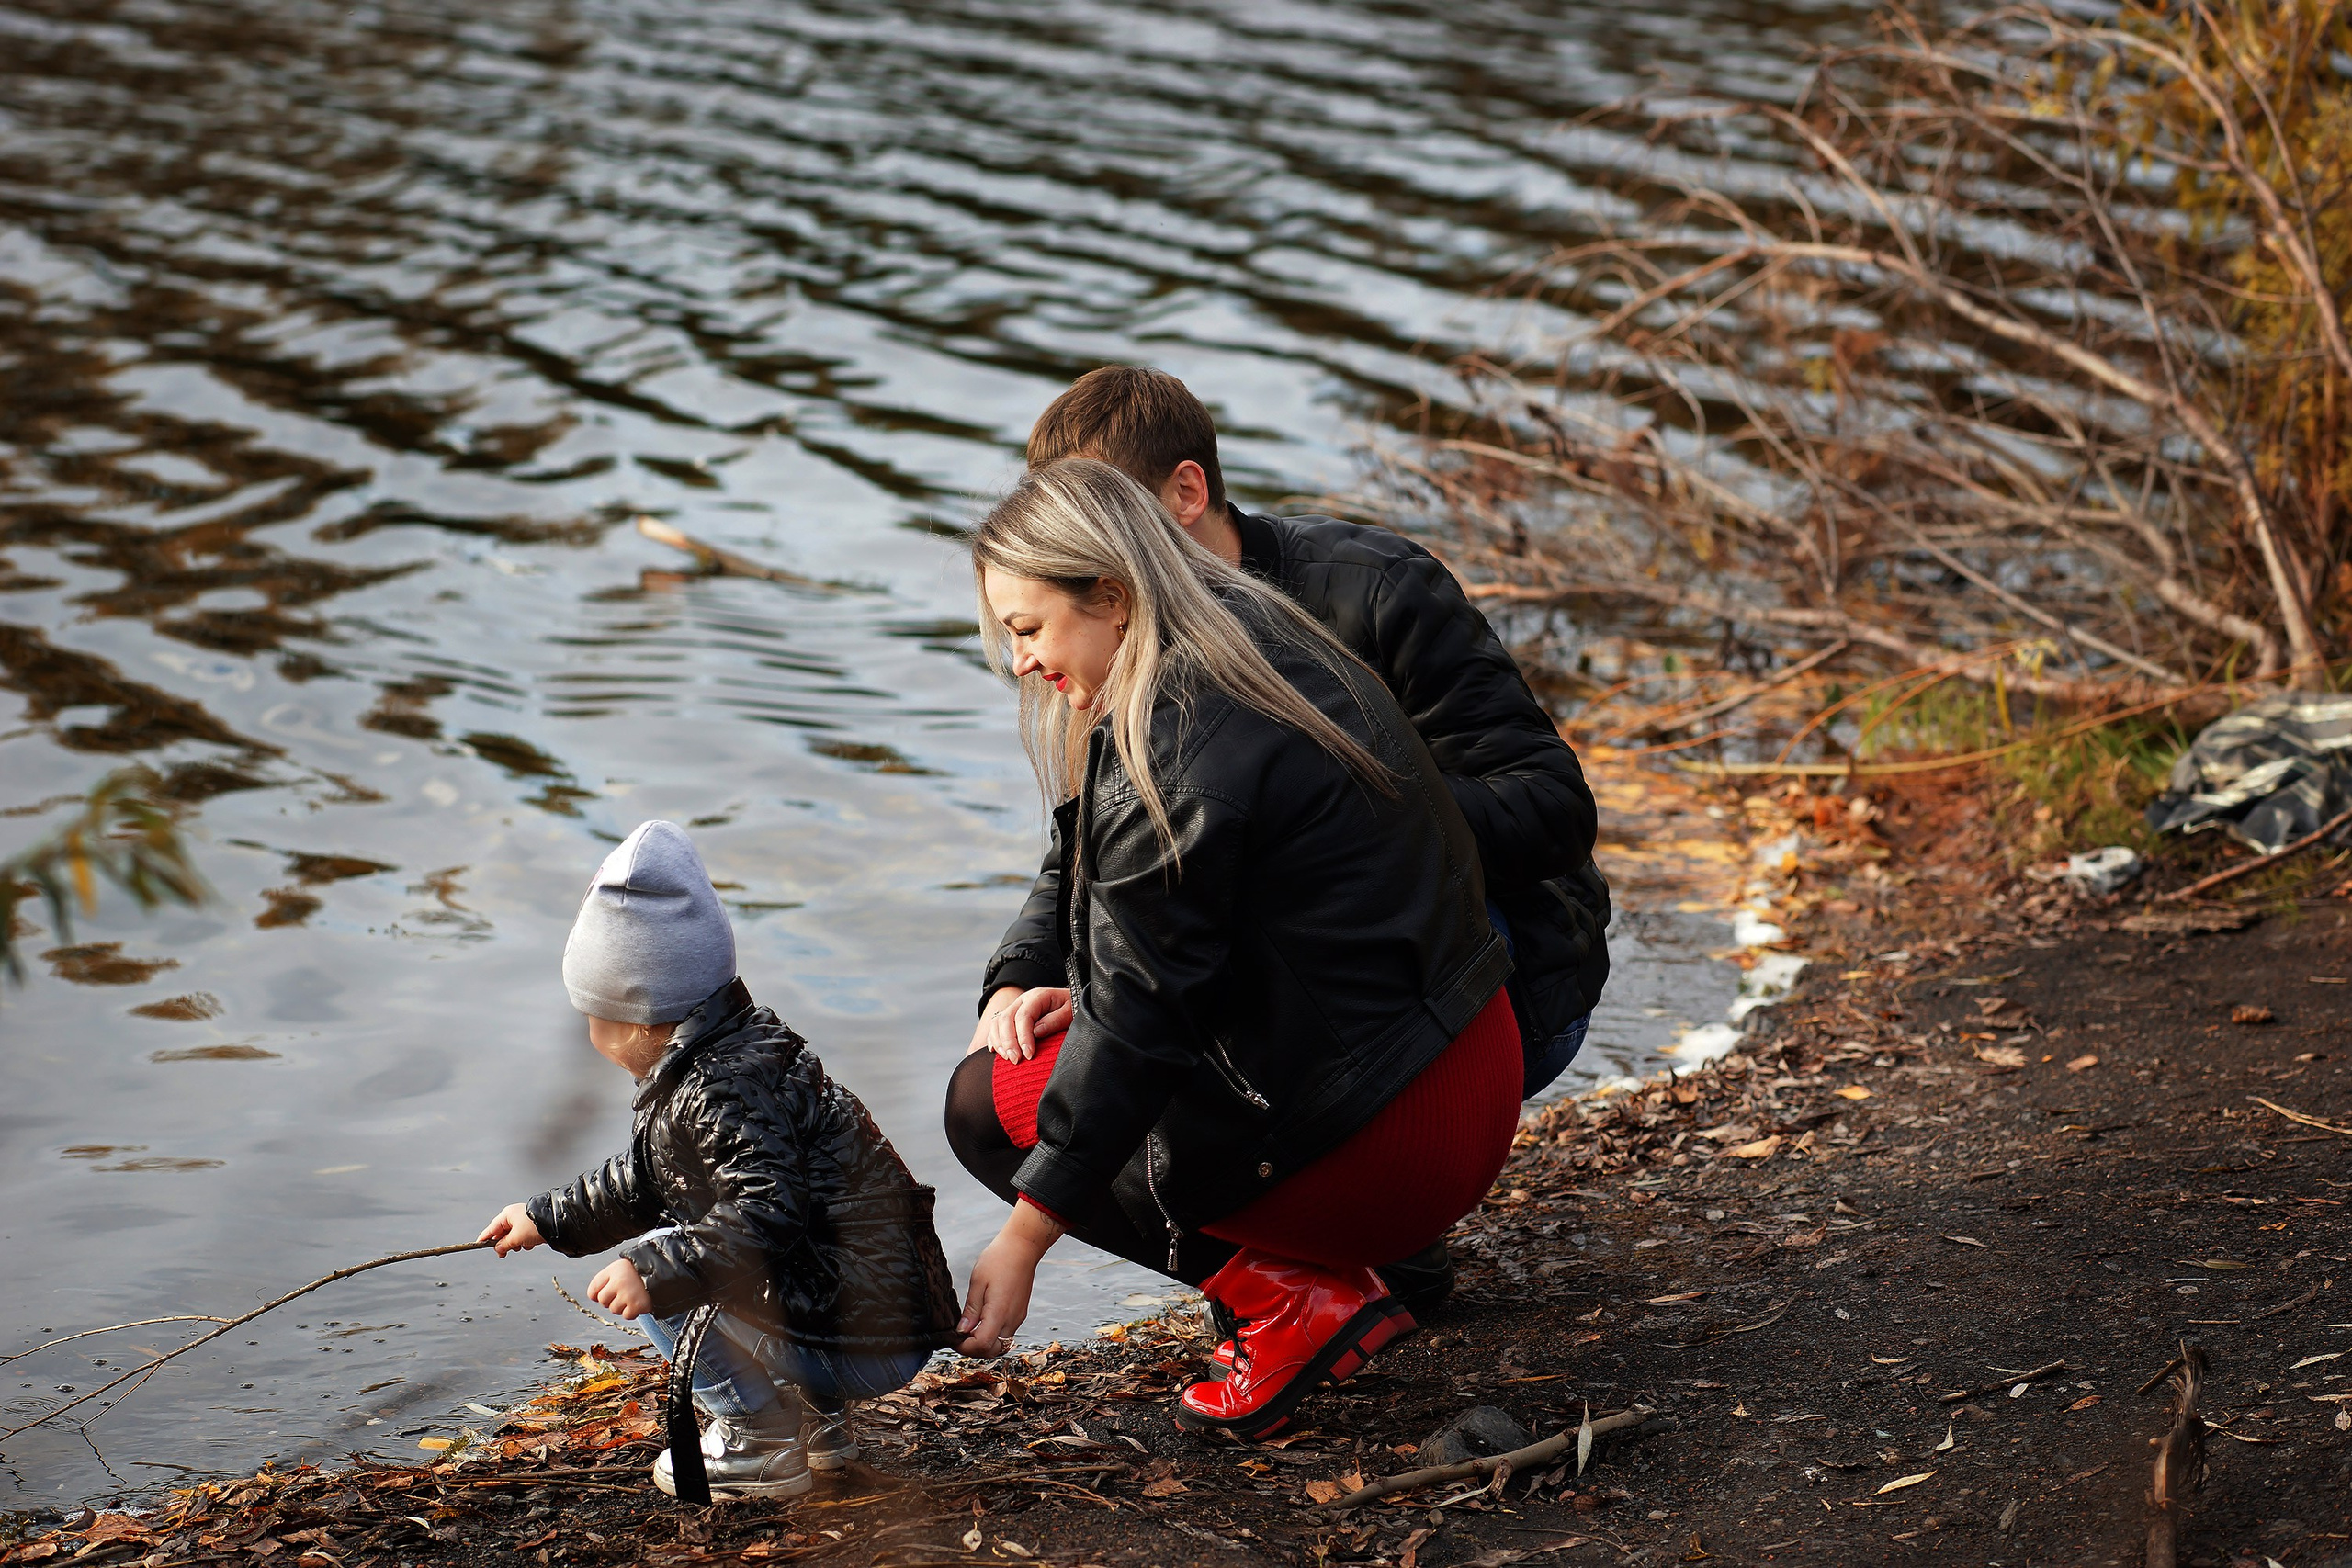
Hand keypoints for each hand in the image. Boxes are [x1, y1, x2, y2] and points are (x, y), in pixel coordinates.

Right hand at [478, 1204, 543, 1256]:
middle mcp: (514, 1216)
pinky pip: (523, 1237)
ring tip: (522, 1246)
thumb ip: (504, 1244)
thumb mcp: (516, 1238)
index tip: (478, 1244)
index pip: (491, 1229)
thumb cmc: (534, 1225)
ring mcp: (523, 1221)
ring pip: (513, 1237)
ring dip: (516, 1244)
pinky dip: (525, 1242)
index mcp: (507, 1215)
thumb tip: (498, 1248)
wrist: (555, 1223)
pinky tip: (530, 1244)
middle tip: (504, 1253)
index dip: (484, 1238)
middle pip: (502, 1234)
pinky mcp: (531, 1226)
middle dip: (504, 1244)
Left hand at [587, 1257, 651, 1319]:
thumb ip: (603, 1280)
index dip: (599, 1293)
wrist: (664, 1273)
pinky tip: (639, 1301)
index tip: (610, 1290)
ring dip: (623, 1305)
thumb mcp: (619, 1269)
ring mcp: (629, 1294)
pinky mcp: (638, 1305)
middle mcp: (620, 1281)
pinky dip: (633, 1311)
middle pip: (603, 1302)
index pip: (593, 1291)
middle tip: (625, 1291)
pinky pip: (627, 1315)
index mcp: (613, 1270)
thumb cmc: (638, 1272)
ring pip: (614, 1310)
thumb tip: (593, 1297)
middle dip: (612, 1299)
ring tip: (634, 1294)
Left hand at [955, 1201, 1061, 1356]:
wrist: (1022, 1248)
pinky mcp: (1020, 1313)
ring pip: (999, 1343)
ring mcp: (1018, 1318)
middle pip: (992, 1350)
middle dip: (973, 1348)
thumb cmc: (999, 1259)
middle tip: (959, 1336)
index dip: (965, 1347)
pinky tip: (982, 1319)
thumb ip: (971, 1310)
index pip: (982, 1345)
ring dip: (983, 1341)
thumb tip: (962, 1331)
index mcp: (999, 1312)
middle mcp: (1011, 1319)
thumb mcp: (977, 1282)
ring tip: (969, 1326)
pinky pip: (1005, 1332)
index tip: (953, 1338)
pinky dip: (992, 1333)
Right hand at [971, 987, 1071, 1061]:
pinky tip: (997, 1051)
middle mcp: (1023, 1000)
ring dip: (999, 1042)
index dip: (1024, 1037)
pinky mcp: (1012, 1018)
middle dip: (1009, 1042)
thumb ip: (1055, 1020)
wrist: (1071, 1002)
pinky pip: (995, 1027)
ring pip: (997, 1022)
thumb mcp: (1070, 1011)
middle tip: (1016, 1060)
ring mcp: (1015, 1008)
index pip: (1023, 1016)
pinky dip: (994, 1039)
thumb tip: (1036, 1032)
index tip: (1029, 1055)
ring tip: (1008, 1059)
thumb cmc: (1073, 1007)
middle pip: (1006, 1019)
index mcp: (1037, 996)